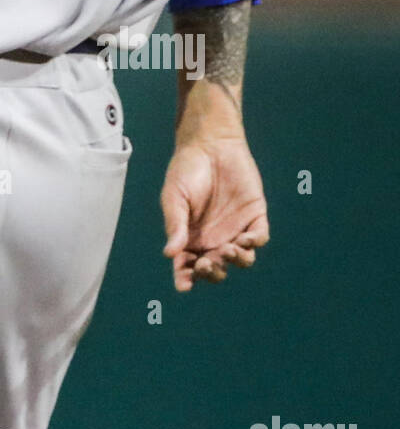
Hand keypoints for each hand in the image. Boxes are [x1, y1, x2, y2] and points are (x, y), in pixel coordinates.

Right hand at [161, 133, 268, 292]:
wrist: (210, 143)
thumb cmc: (186, 169)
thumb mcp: (174, 197)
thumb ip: (175, 224)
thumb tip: (169, 253)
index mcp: (191, 238)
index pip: (188, 266)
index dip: (186, 278)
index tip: (184, 285)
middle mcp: (214, 239)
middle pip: (216, 268)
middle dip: (211, 271)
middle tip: (206, 263)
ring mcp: (236, 229)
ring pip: (241, 259)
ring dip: (235, 260)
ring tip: (228, 250)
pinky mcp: (255, 217)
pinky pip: (259, 238)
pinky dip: (253, 243)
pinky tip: (245, 239)